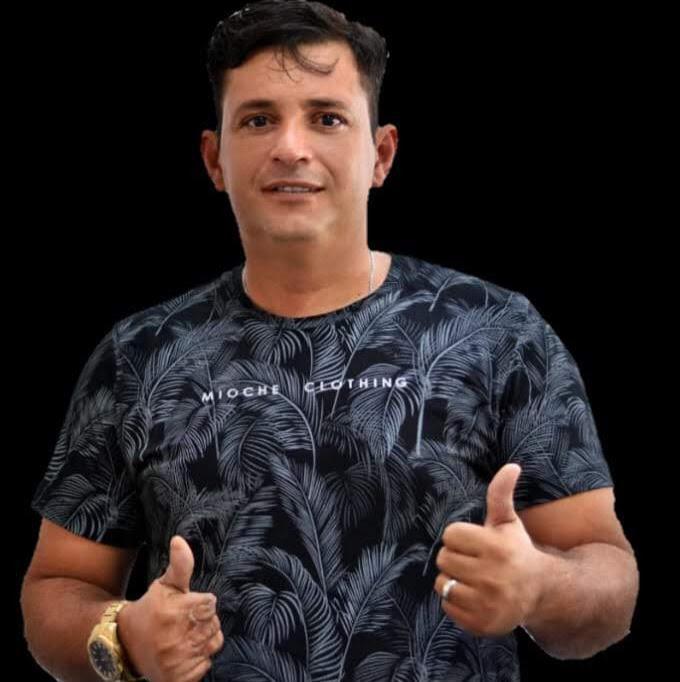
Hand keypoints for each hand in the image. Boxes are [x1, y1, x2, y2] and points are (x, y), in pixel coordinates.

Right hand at [117, 535, 222, 681]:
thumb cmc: (151, 609)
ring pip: (213, 643)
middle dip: (203, 620)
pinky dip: (198, 660)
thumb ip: (180, 564)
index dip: (201, 602)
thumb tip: (179, 540)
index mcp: (174, 612)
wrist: (126, 644)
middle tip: (184, 621)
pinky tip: (184, 653)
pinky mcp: (178, 679)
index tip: (187, 605)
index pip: (210, 603)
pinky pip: (205, 665)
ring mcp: (177, 661)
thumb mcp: (166, 584)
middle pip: (214, 623)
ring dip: (203, 639)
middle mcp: (176, 637)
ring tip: (184, 636)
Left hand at [434, 463, 544, 636]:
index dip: (459, 538)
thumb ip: (501, 493)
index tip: (474, 543)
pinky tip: (474, 597)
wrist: (539, 592)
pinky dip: (455, 602)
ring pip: (442, 583)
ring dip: (452, 580)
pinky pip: (447, 606)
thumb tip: (511, 465)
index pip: (450, 535)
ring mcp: (487, 602)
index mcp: (496, 547)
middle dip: (454, 557)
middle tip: (473, 561)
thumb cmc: (515, 550)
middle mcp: (493, 576)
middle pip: (443, 559)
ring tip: (473, 579)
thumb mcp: (507, 522)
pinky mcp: (482, 624)